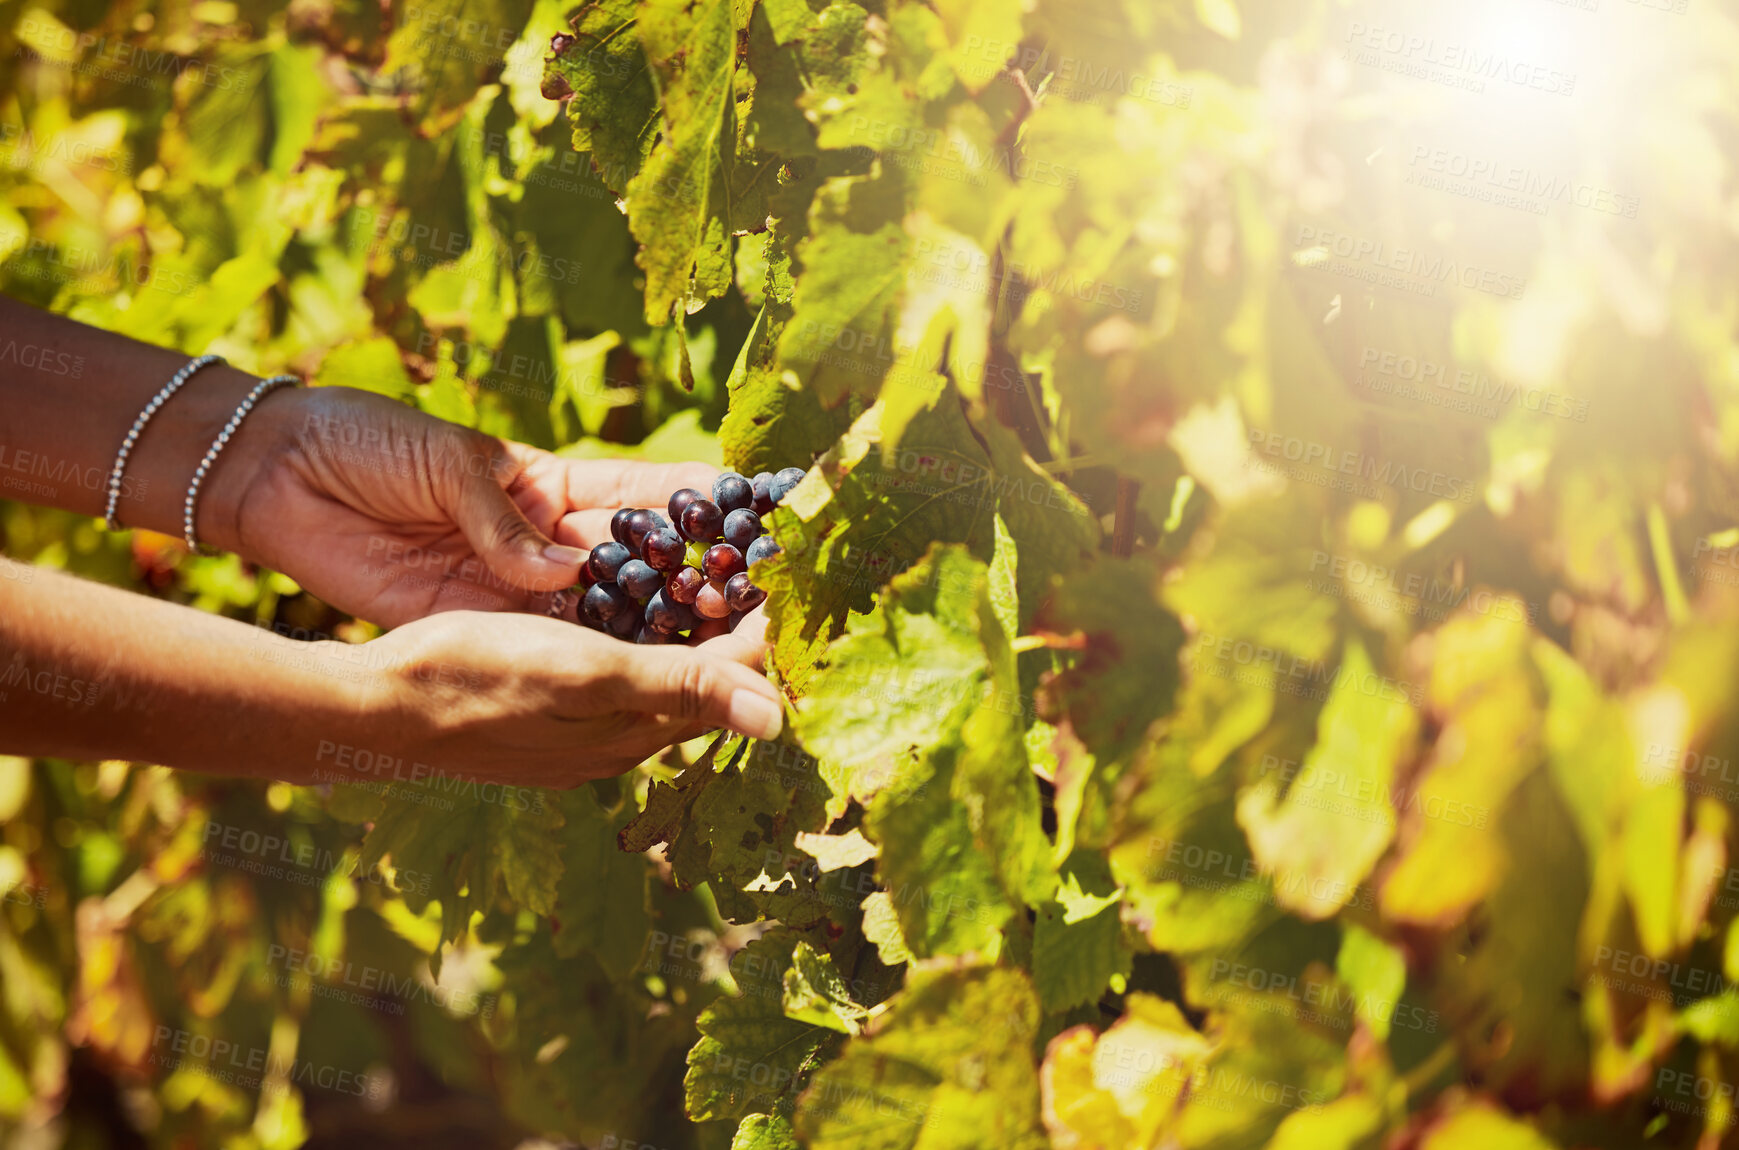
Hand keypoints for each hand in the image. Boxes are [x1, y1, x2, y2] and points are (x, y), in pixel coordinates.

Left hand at [206, 385, 719, 629]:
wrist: (281, 476)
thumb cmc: (370, 442)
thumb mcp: (450, 462)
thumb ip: (505, 519)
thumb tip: (564, 574)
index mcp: (554, 482)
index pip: (648, 496)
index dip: (706, 507)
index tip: (768, 519)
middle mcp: (550, 541)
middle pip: (640, 567)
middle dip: (696, 584)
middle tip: (753, 606)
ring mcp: (519, 588)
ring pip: (605, 616)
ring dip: (654, 632)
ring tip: (715, 649)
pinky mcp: (476, 623)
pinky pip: (544, 647)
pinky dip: (587, 662)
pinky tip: (634, 677)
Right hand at [353, 609, 784, 787]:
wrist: (377, 705)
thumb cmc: (479, 675)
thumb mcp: (586, 672)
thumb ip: (682, 689)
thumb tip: (778, 719)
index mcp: (637, 730)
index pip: (730, 678)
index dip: (763, 629)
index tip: (790, 573)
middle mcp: (619, 740)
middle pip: (703, 682)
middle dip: (738, 631)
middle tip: (765, 566)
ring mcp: (581, 732)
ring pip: (662, 679)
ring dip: (694, 634)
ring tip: (717, 576)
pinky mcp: (548, 715)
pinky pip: (618, 676)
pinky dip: (644, 640)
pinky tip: (640, 609)